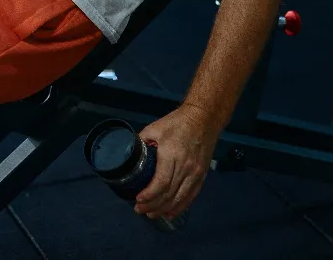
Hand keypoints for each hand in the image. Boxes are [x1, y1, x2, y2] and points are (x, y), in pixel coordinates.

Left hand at [135, 106, 216, 220]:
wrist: (204, 119)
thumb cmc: (177, 123)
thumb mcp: (155, 128)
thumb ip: (142, 141)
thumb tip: (128, 152)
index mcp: (171, 155)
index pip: (161, 182)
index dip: (149, 195)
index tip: (137, 200)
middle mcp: (185, 167)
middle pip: (169, 193)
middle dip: (153, 205)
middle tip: (139, 210)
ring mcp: (195, 173)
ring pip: (180, 198)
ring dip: (165, 209)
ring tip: (151, 214)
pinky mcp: (202, 176)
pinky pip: (191, 196)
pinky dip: (180, 207)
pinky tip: (170, 213)